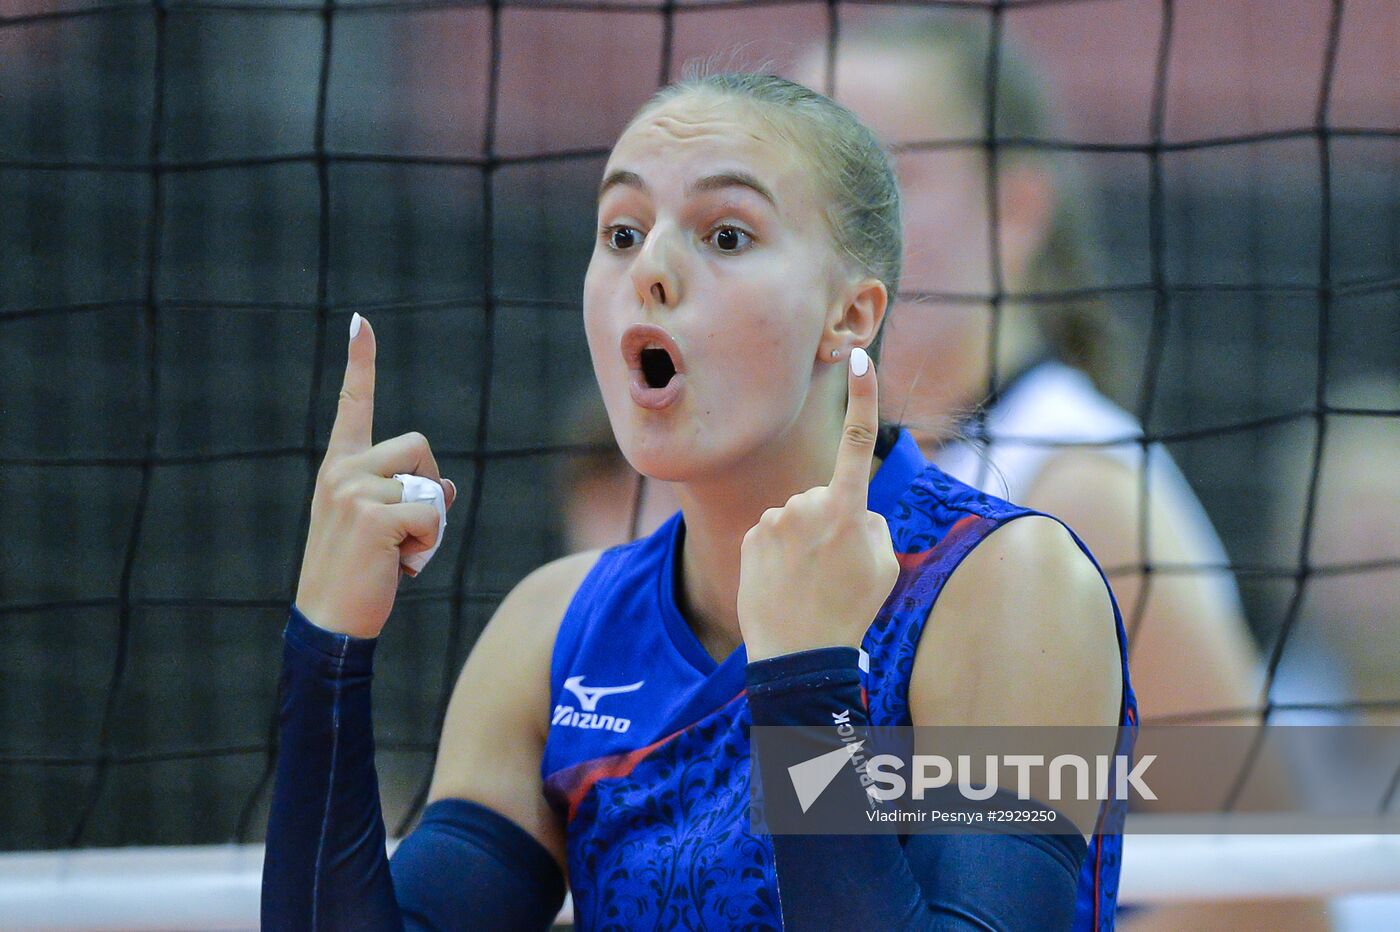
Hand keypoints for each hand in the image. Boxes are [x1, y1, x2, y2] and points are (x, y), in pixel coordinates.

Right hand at [294, 314, 456, 638]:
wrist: (330, 624)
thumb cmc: (360, 575)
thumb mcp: (382, 526)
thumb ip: (409, 496)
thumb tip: (444, 487)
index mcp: (339, 467)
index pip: (352, 406)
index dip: (360, 364)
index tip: (361, 322)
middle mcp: (342, 471)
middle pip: (421, 447)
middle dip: (430, 487)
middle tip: (404, 533)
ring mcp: (353, 492)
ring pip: (431, 485)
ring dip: (431, 525)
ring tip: (397, 554)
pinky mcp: (372, 517)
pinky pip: (433, 517)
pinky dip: (430, 546)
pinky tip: (400, 566)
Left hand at [737, 347, 899, 661]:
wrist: (798, 654)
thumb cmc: (850, 612)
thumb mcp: (885, 567)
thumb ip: (873, 525)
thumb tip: (853, 511)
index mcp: (848, 508)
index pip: (860, 441)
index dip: (864, 396)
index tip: (860, 355)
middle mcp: (807, 503)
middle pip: (827, 498)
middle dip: (833, 523)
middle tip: (836, 571)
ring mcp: (775, 518)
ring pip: (798, 516)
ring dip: (804, 540)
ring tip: (808, 582)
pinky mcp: (751, 535)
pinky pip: (773, 533)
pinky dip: (780, 553)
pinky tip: (784, 583)